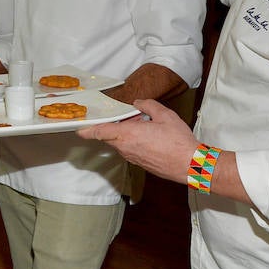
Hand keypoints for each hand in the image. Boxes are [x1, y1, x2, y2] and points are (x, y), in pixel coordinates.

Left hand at [79, 98, 195, 183]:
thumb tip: (138, 103)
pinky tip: (149, 136)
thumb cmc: (178, 141)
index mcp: (127, 134)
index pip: (100, 132)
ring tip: (144, 124)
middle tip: (129, 116)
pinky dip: (133, 141)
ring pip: (120, 143)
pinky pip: (130, 150)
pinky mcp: (139, 164)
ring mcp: (132, 157)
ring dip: (126, 134)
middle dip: (114, 125)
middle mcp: (125, 147)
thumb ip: (148, 105)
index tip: (78, 128)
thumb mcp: (165, 115)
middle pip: (110, 136)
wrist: (190, 165)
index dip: (87, 130)